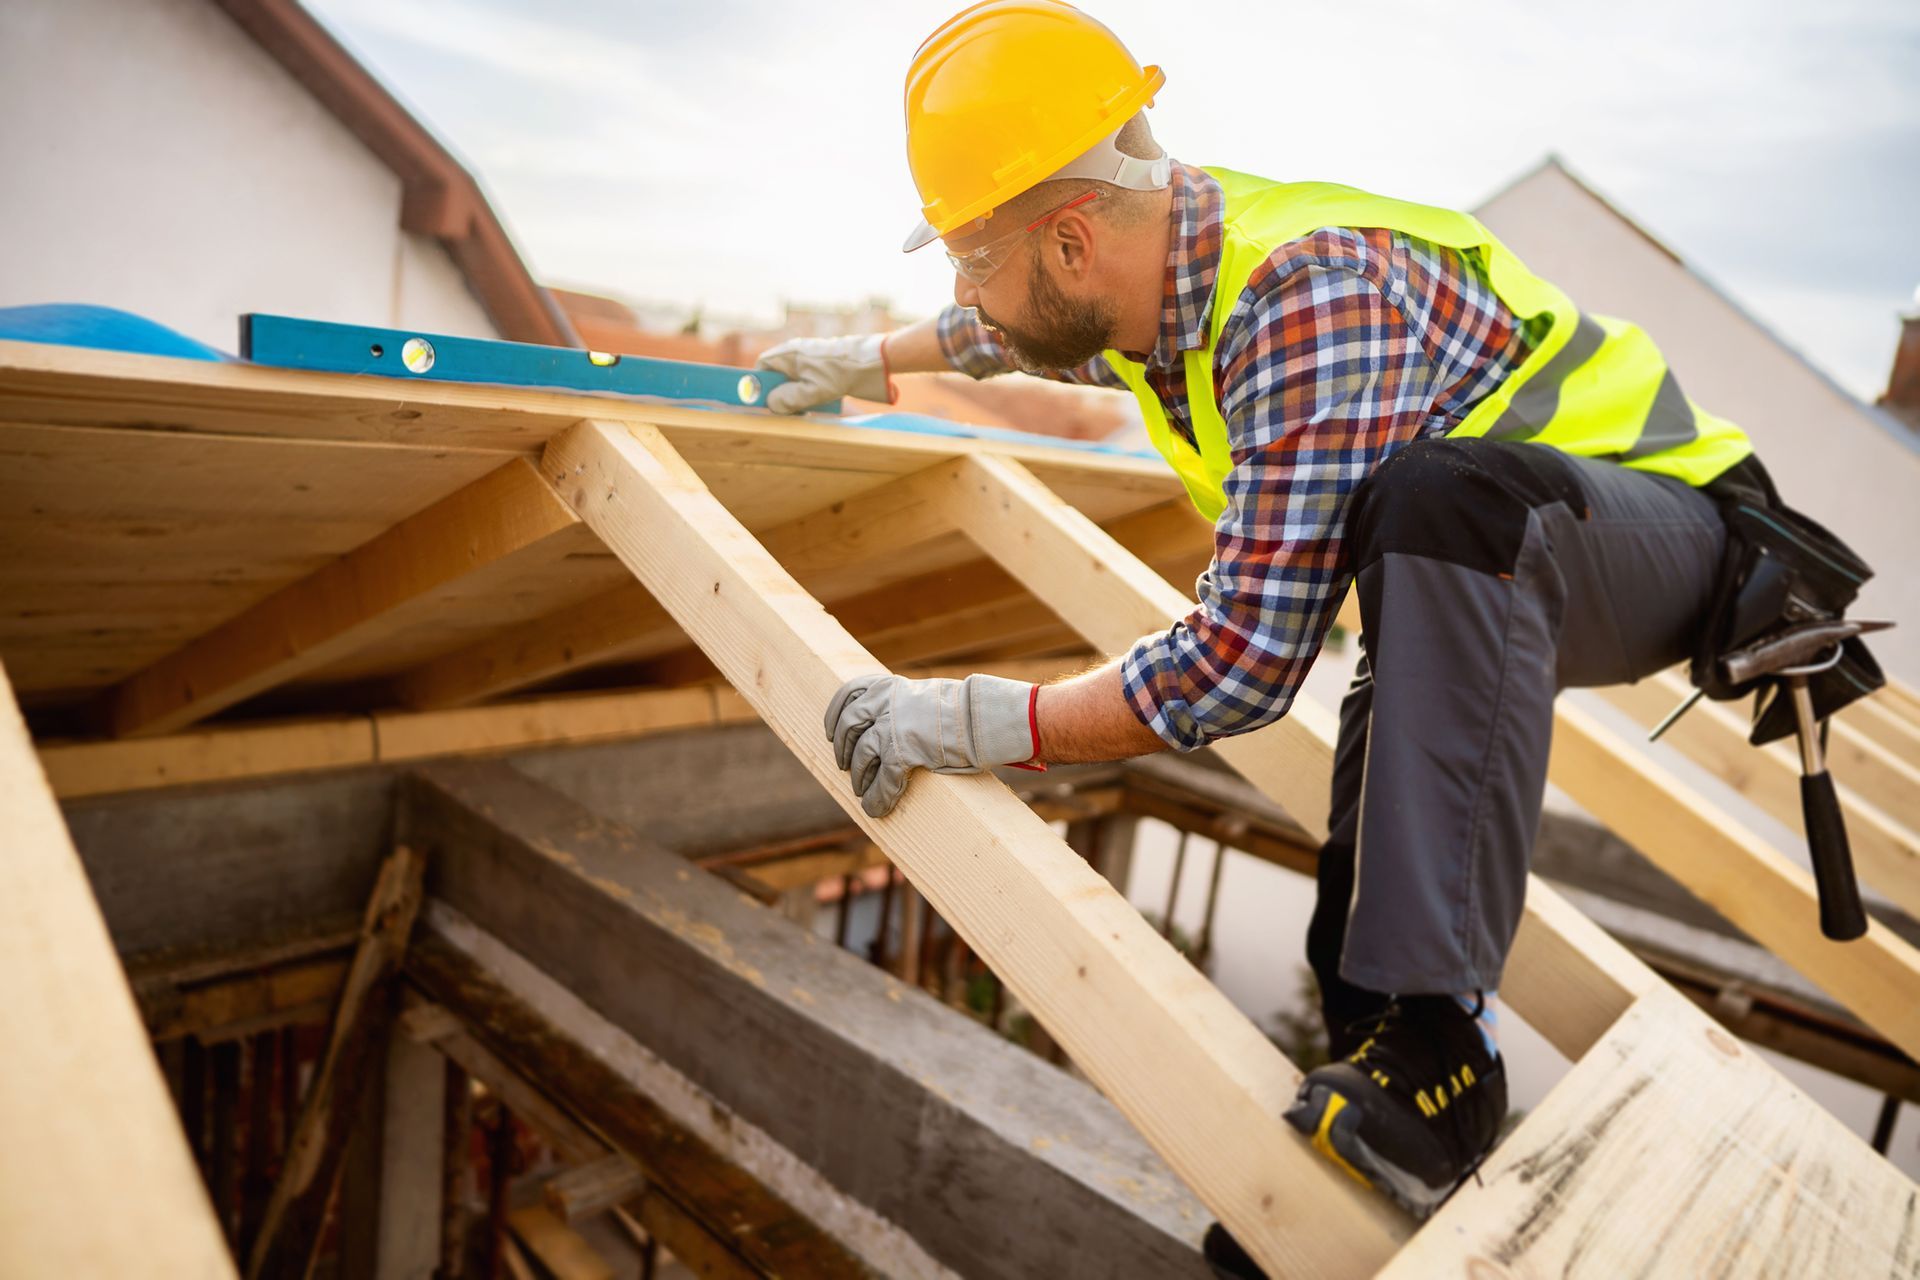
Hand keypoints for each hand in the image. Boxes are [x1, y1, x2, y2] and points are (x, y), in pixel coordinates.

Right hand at [756, 334, 892, 413]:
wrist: (871, 361)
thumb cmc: (840, 373)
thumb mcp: (811, 392)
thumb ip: (788, 399)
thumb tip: (772, 404)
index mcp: (788, 353)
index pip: (762, 366)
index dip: (759, 383)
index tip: (763, 400)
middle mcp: (796, 351)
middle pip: (778, 374)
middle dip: (781, 392)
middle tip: (788, 409)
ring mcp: (810, 355)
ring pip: (794, 378)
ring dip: (797, 394)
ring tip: (807, 406)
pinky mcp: (822, 362)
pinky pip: (808, 378)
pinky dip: (809, 390)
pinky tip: (819, 401)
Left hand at [824, 673, 1038, 816]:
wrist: (981, 716)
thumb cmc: (963, 709)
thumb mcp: (923, 697)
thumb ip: (903, 706)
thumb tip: (892, 725)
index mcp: (888, 685)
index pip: (848, 694)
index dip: (835, 715)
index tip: (830, 731)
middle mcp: (883, 702)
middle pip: (848, 726)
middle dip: (843, 749)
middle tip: (845, 766)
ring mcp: (890, 726)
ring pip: (861, 756)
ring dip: (859, 776)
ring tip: (861, 790)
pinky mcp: (901, 751)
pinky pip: (882, 780)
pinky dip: (877, 797)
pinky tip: (876, 809)